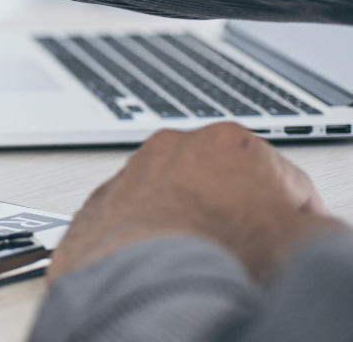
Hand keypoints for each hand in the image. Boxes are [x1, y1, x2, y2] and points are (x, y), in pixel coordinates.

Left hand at [48, 122, 343, 284]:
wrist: (145, 279)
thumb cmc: (221, 253)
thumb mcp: (305, 243)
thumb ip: (322, 230)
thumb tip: (320, 232)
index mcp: (232, 142)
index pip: (285, 180)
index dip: (298, 217)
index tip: (296, 239)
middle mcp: (175, 147)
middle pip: (224, 185)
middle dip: (237, 215)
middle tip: (248, 253)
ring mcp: (131, 173)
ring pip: (175, 200)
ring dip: (190, 225)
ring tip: (203, 262)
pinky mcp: (99, 205)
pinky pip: (134, 222)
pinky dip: (148, 240)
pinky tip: (162, 265)